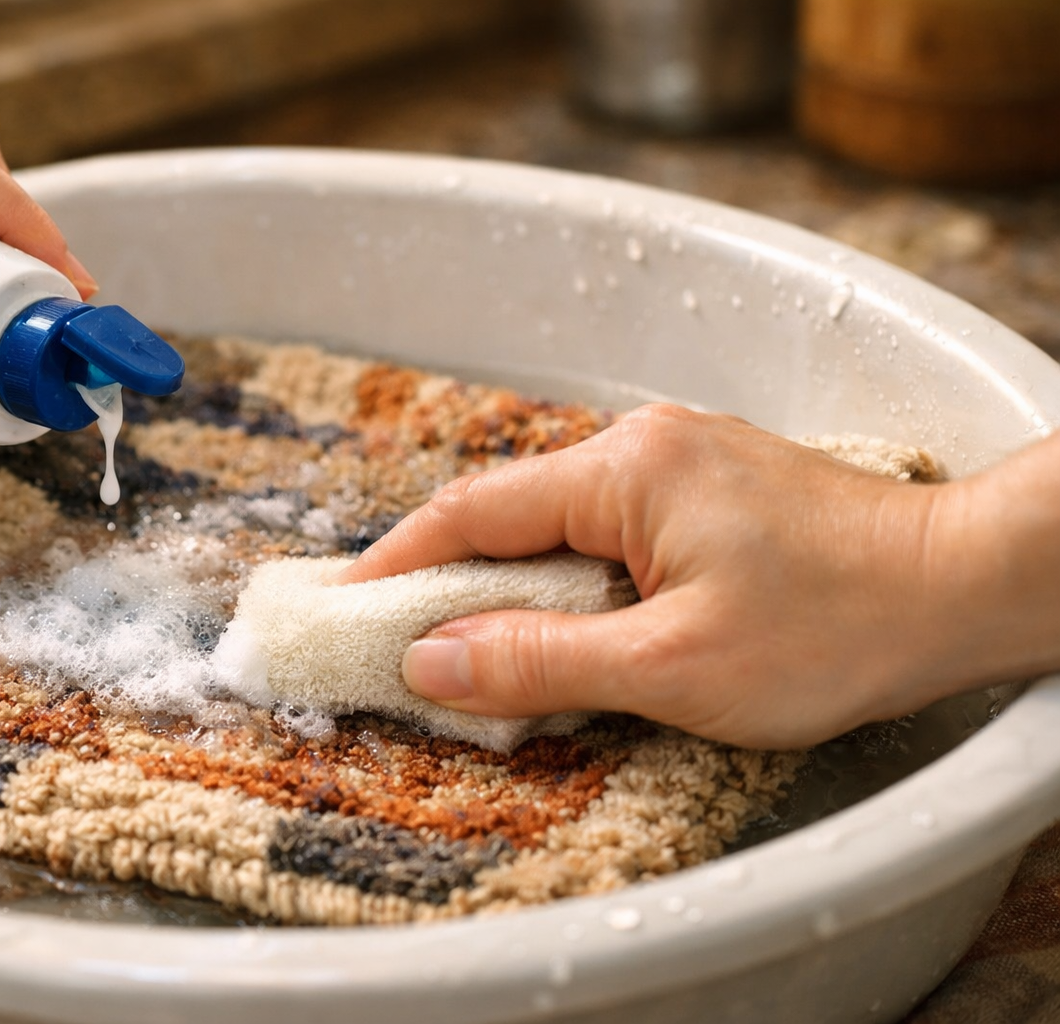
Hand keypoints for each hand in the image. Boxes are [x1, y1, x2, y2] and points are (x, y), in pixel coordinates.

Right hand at [337, 404, 1059, 748]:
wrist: (968, 585)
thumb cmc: (837, 626)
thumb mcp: (672, 666)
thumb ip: (539, 661)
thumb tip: (428, 661)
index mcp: (622, 470)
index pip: (469, 513)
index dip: (395, 564)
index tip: (341, 608)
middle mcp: (643, 445)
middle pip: (509, 513)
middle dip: (447, 578)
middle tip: (395, 641)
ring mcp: (683, 459)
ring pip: (561, 522)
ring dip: (512, 581)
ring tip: (475, 645)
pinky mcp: (714, 487)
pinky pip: (610, 527)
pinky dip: (569, 575)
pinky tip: (570, 623)